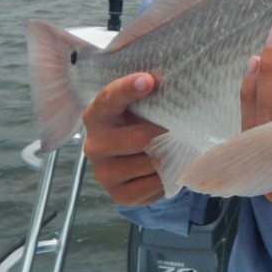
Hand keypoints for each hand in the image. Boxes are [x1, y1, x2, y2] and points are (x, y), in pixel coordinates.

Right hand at [82, 73, 166, 206]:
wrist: (133, 158)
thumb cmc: (138, 122)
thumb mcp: (139, 103)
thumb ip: (146, 88)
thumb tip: (166, 77)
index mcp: (98, 114)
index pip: (110, 98)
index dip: (128, 88)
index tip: (150, 80)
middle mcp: (94, 144)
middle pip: (138, 138)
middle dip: (162, 133)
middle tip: (177, 128)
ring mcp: (103, 172)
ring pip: (149, 163)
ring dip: (166, 156)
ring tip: (170, 148)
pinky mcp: (117, 194)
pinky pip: (151, 187)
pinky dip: (164, 178)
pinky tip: (163, 169)